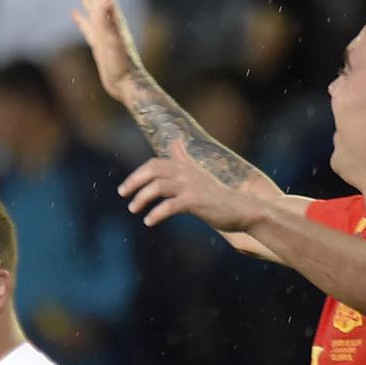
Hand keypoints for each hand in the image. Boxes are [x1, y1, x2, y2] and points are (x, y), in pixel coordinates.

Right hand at [70, 0, 145, 102]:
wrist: (125, 83)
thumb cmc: (121, 64)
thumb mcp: (113, 41)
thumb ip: (109, 20)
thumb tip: (106, 0)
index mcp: (112, 19)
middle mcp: (108, 23)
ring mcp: (103, 33)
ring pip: (91, 9)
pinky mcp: (98, 44)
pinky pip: (87, 27)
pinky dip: (80, 18)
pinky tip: (74, 13)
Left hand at [119, 140, 264, 230]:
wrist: (243, 210)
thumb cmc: (218, 195)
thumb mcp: (199, 175)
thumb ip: (185, 160)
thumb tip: (176, 143)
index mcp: (185, 168)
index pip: (154, 164)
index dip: (137, 174)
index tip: (126, 187)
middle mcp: (186, 173)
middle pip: (152, 170)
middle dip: (133, 181)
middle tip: (122, 194)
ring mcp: (191, 186)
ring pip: (157, 187)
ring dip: (141, 198)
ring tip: (133, 209)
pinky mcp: (196, 202)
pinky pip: (169, 206)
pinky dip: (156, 213)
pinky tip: (149, 221)